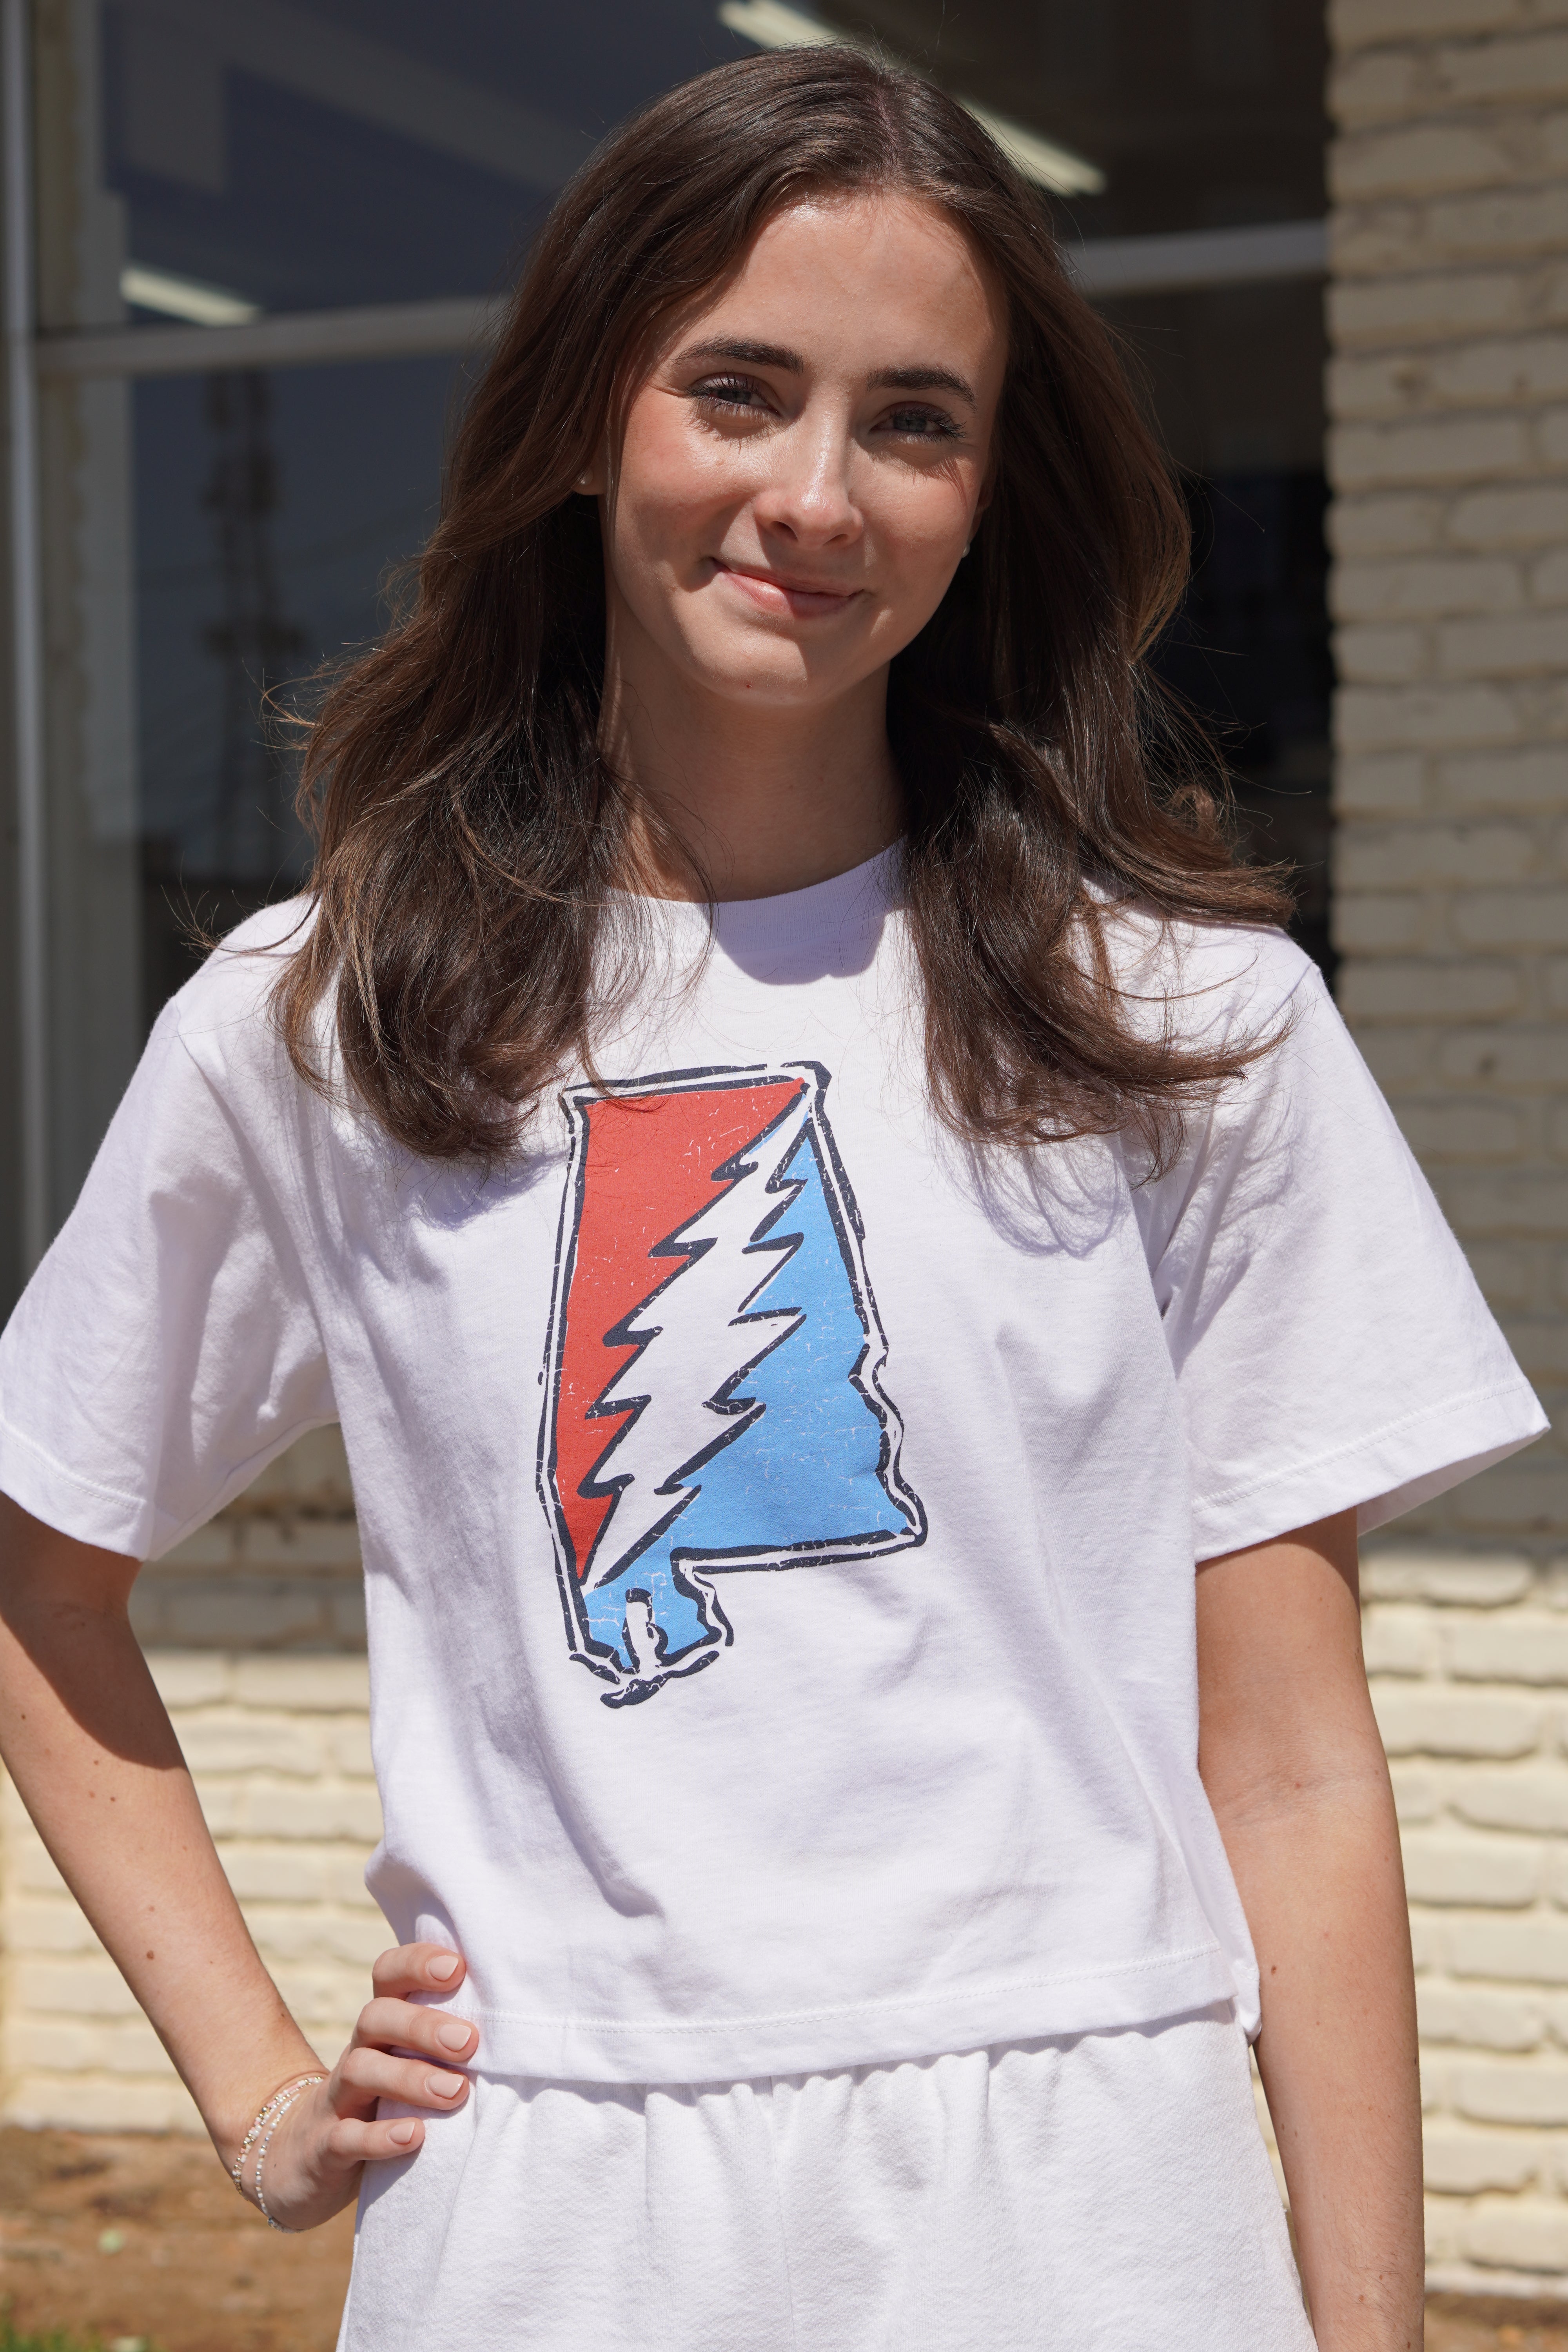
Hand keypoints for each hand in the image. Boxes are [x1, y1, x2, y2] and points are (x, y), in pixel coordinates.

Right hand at [234, 1942, 476, 2229]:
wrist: (302, 2161)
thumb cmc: (381, 2103)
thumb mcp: (407, 2065)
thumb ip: (447, 2043)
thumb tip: (517, 2022)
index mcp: (380, 2027)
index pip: (387, 1975)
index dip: (417, 1963)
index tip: (458, 1967)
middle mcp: (357, 2053)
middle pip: (376, 2017)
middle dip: (423, 2025)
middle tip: (470, 2042)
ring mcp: (336, 2100)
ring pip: (360, 2071)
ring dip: (410, 2078)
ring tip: (455, 2091)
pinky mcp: (324, 2148)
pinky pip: (346, 2137)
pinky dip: (380, 2137)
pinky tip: (413, 2136)